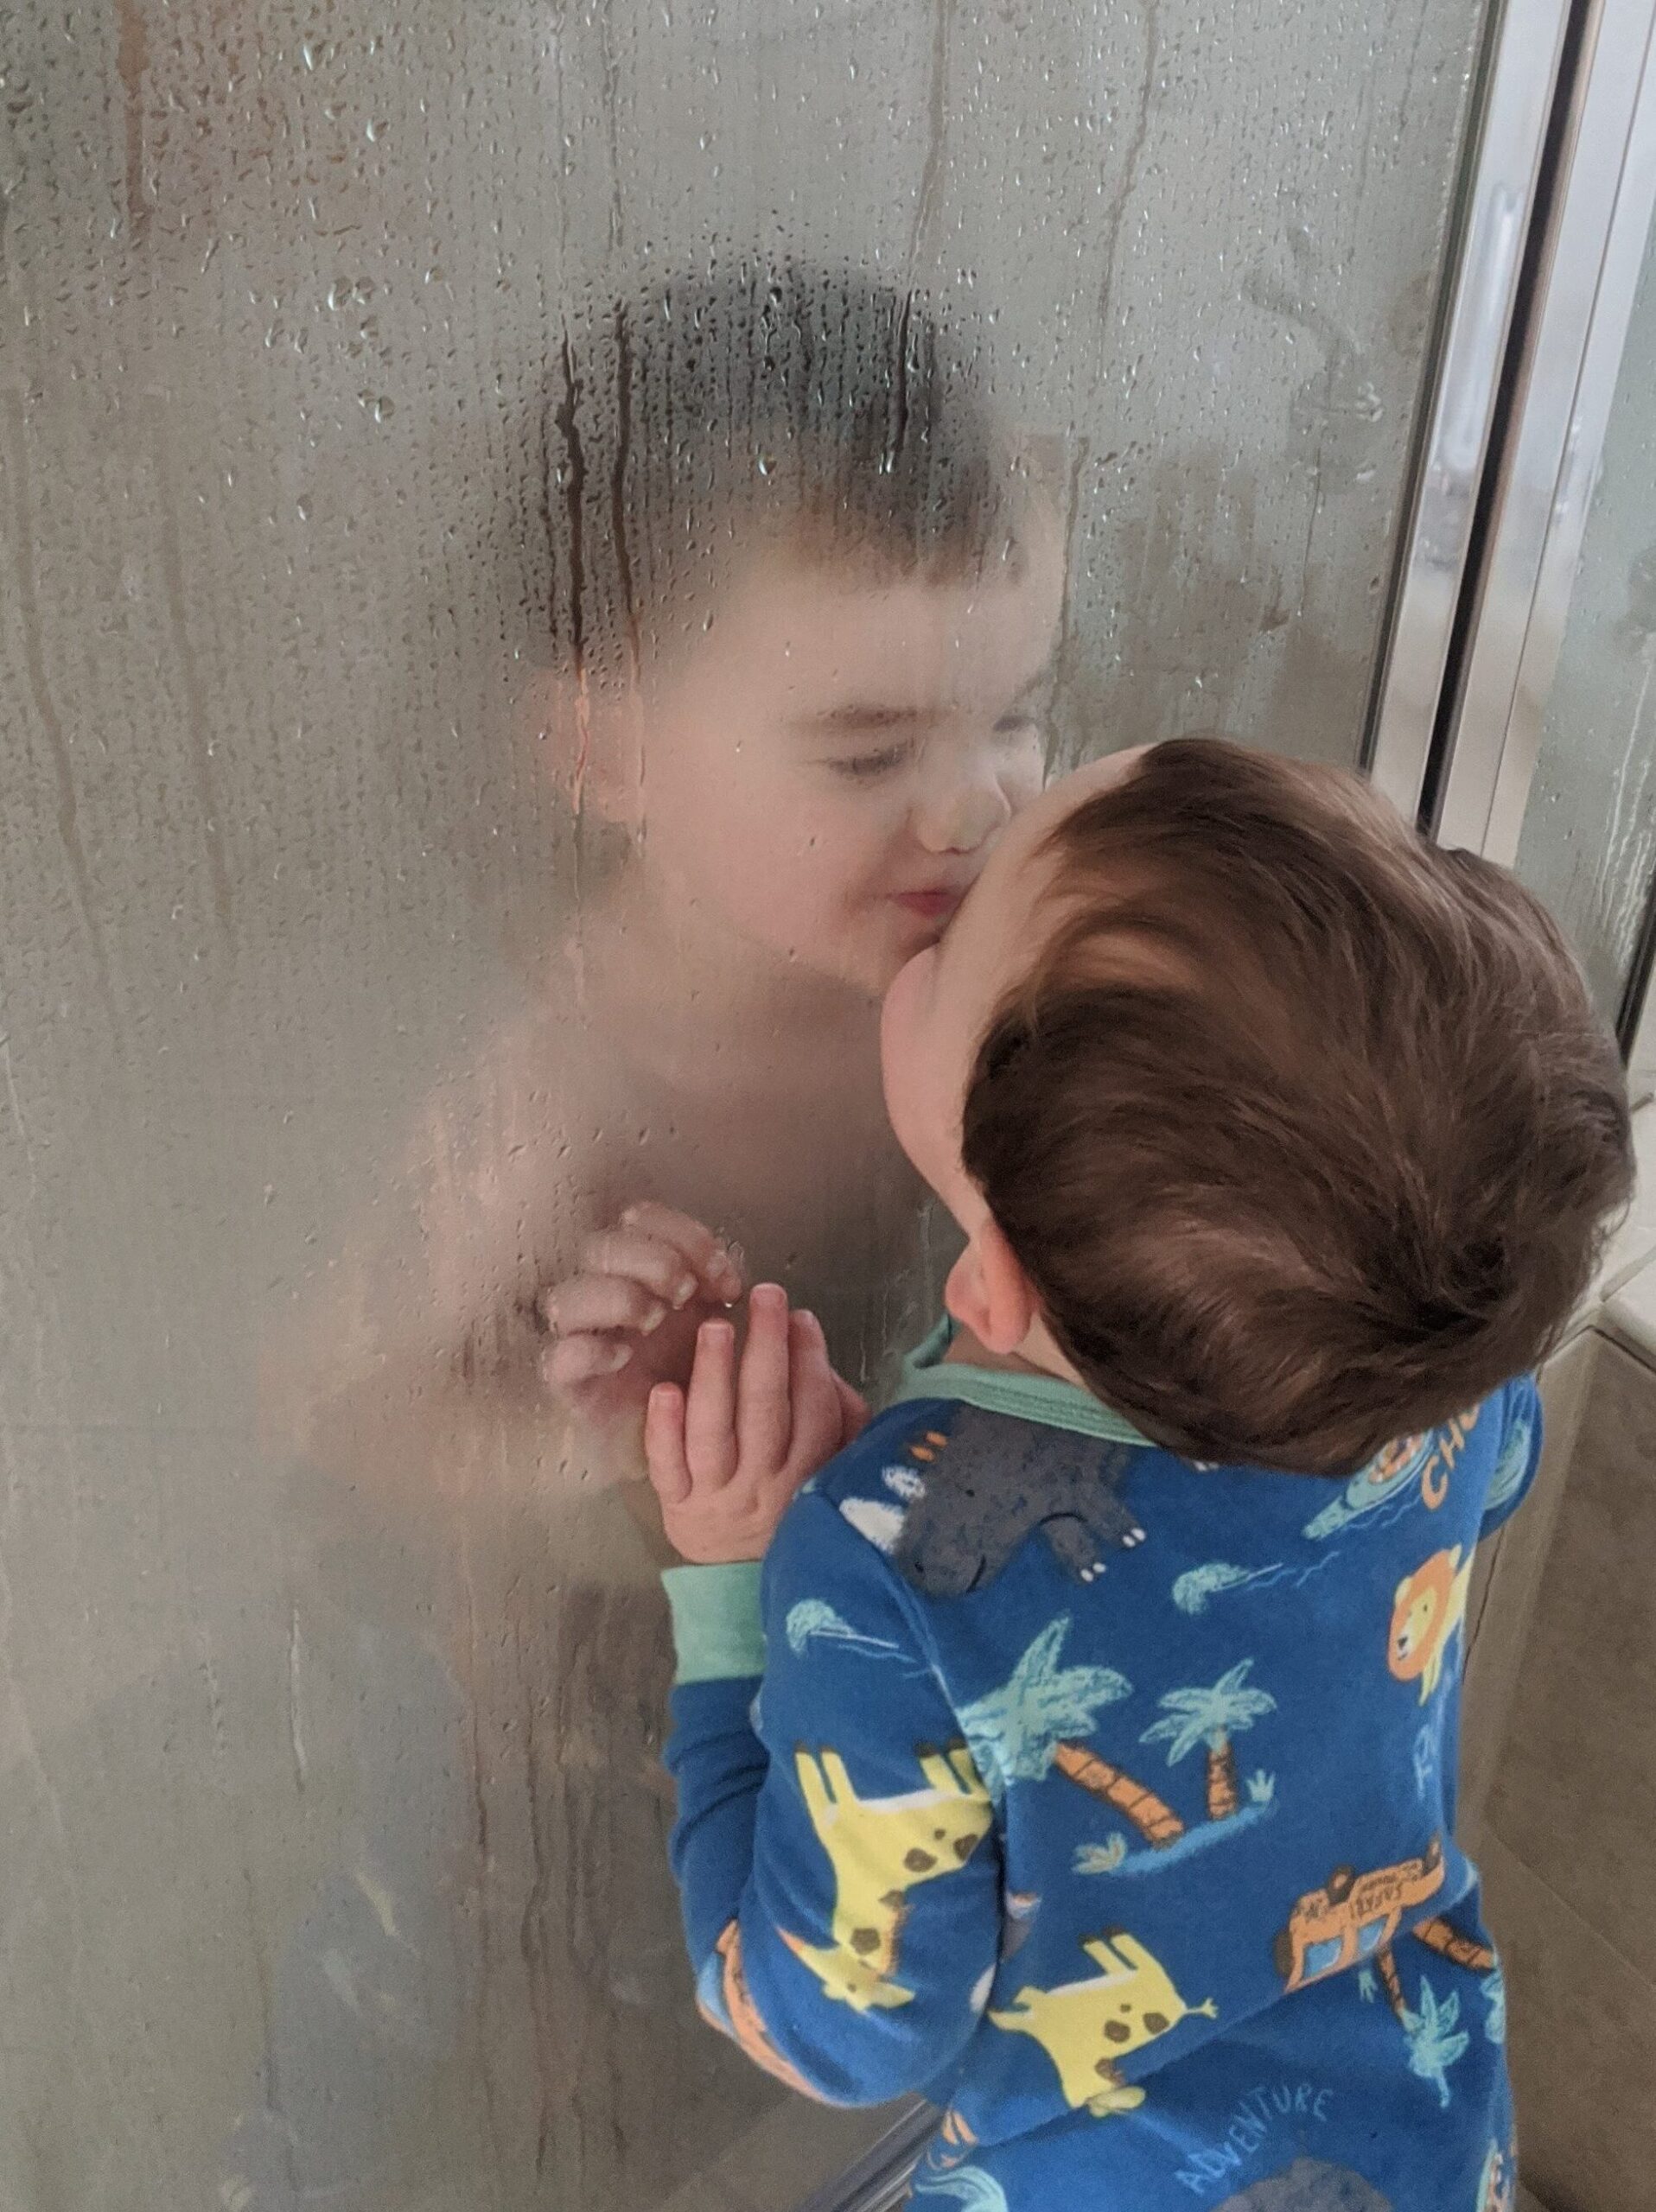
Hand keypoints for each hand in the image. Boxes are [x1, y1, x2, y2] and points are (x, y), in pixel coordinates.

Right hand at [539, 1203, 743, 1424]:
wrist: (689, 1442)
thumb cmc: (698, 1373)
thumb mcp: (720, 1317)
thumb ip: (721, 1285)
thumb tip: (729, 1269)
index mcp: (642, 1270)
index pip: (641, 1220)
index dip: (684, 1235)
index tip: (724, 1275)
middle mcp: (605, 1294)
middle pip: (601, 1247)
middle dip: (652, 1260)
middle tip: (685, 1292)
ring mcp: (582, 1337)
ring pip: (568, 1295)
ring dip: (619, 1298)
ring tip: (655, 1321)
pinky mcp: (571, 1383)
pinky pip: (559, 1357)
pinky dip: (591, 1351)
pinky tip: (625, 1357)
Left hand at [645, 1284, 868, 1562]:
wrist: (739, 1570)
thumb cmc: (787, 1499)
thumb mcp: (829, 1463)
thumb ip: (837, 1417)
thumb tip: (822, 1363)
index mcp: (809, 1472)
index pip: (815, 1409)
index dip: (810, 1359)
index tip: (801, 1316)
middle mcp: (765, 1484)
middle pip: (767, 1410)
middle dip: (767, 1348)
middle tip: (766, 1297)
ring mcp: (718, 1495)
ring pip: (716, 1432)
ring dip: (715, 1375)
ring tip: (715, 1327)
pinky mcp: (677, 1503)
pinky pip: (669, 1466)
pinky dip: (664, 1429)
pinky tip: (664, 1390)